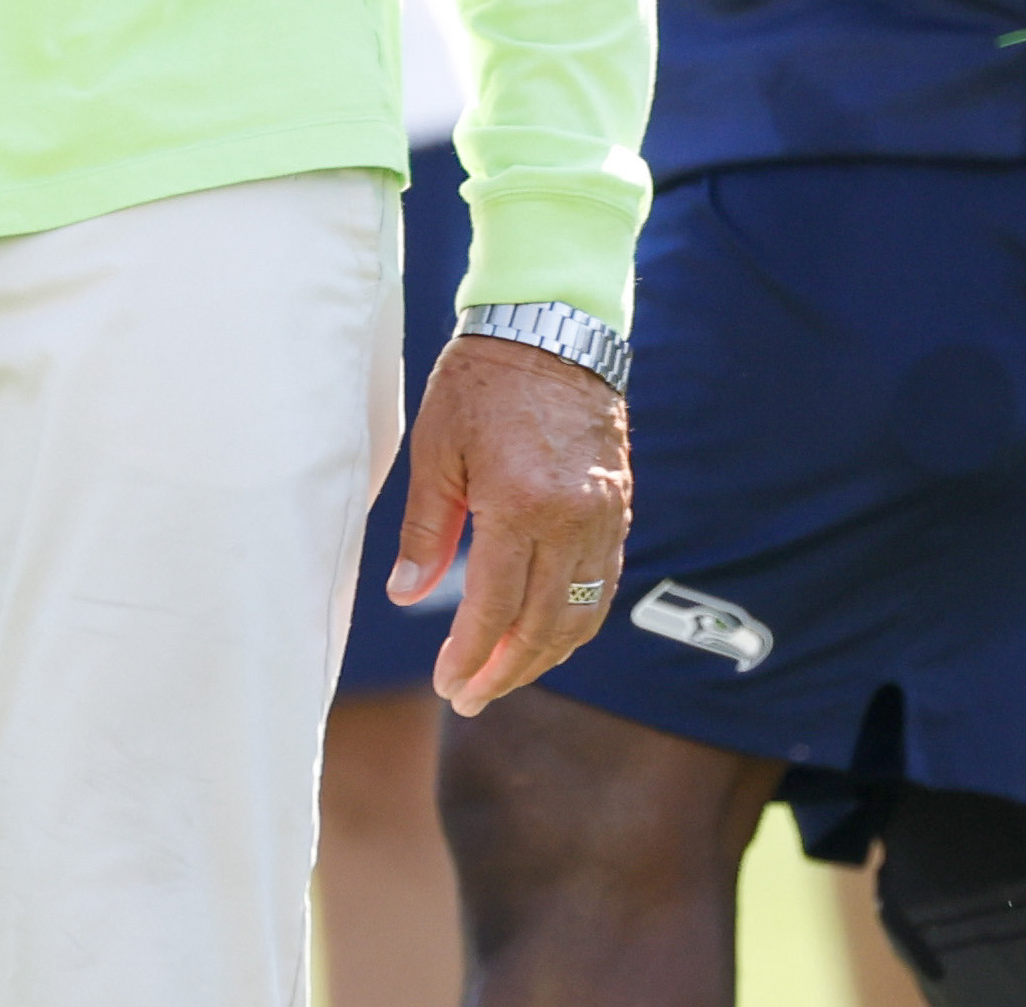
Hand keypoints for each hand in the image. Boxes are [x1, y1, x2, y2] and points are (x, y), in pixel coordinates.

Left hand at [391, 329, 635, 714]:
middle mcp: (570, 518)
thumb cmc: (481, 382)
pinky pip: (605, 584)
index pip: (495, 608)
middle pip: (543, 625)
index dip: (470, 657)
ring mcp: (603, 515)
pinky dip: (578, 620)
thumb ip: (426, 530)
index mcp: (518, 503)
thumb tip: (407, 595)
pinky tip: (550, 634)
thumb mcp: (436, 450)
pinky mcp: (619, 508)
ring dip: (545, 655)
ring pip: (582, 613)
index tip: (449, 686)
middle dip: (506, 671)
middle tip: (471, 698)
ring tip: (506, 675)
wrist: (551, 328)